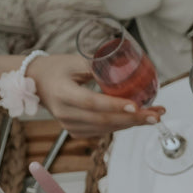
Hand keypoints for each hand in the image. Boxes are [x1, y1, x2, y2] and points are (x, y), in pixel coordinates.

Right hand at [27, 54, 164, 137]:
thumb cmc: (57, 68)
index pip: (92, 102)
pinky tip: (139, 118)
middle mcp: (65, 113)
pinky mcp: (76, 131)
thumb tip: (127, 69)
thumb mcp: (75, 61)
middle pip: (104, 119)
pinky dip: (123, 124)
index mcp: (63, 93)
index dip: (114, 105)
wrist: (35, 82)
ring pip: (107, 128)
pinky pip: (104, 130)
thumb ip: (99, 67)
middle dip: (133, 118)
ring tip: (155, 115)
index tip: (136, 105)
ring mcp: (70, 125)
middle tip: (156, 114)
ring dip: (133, 123)